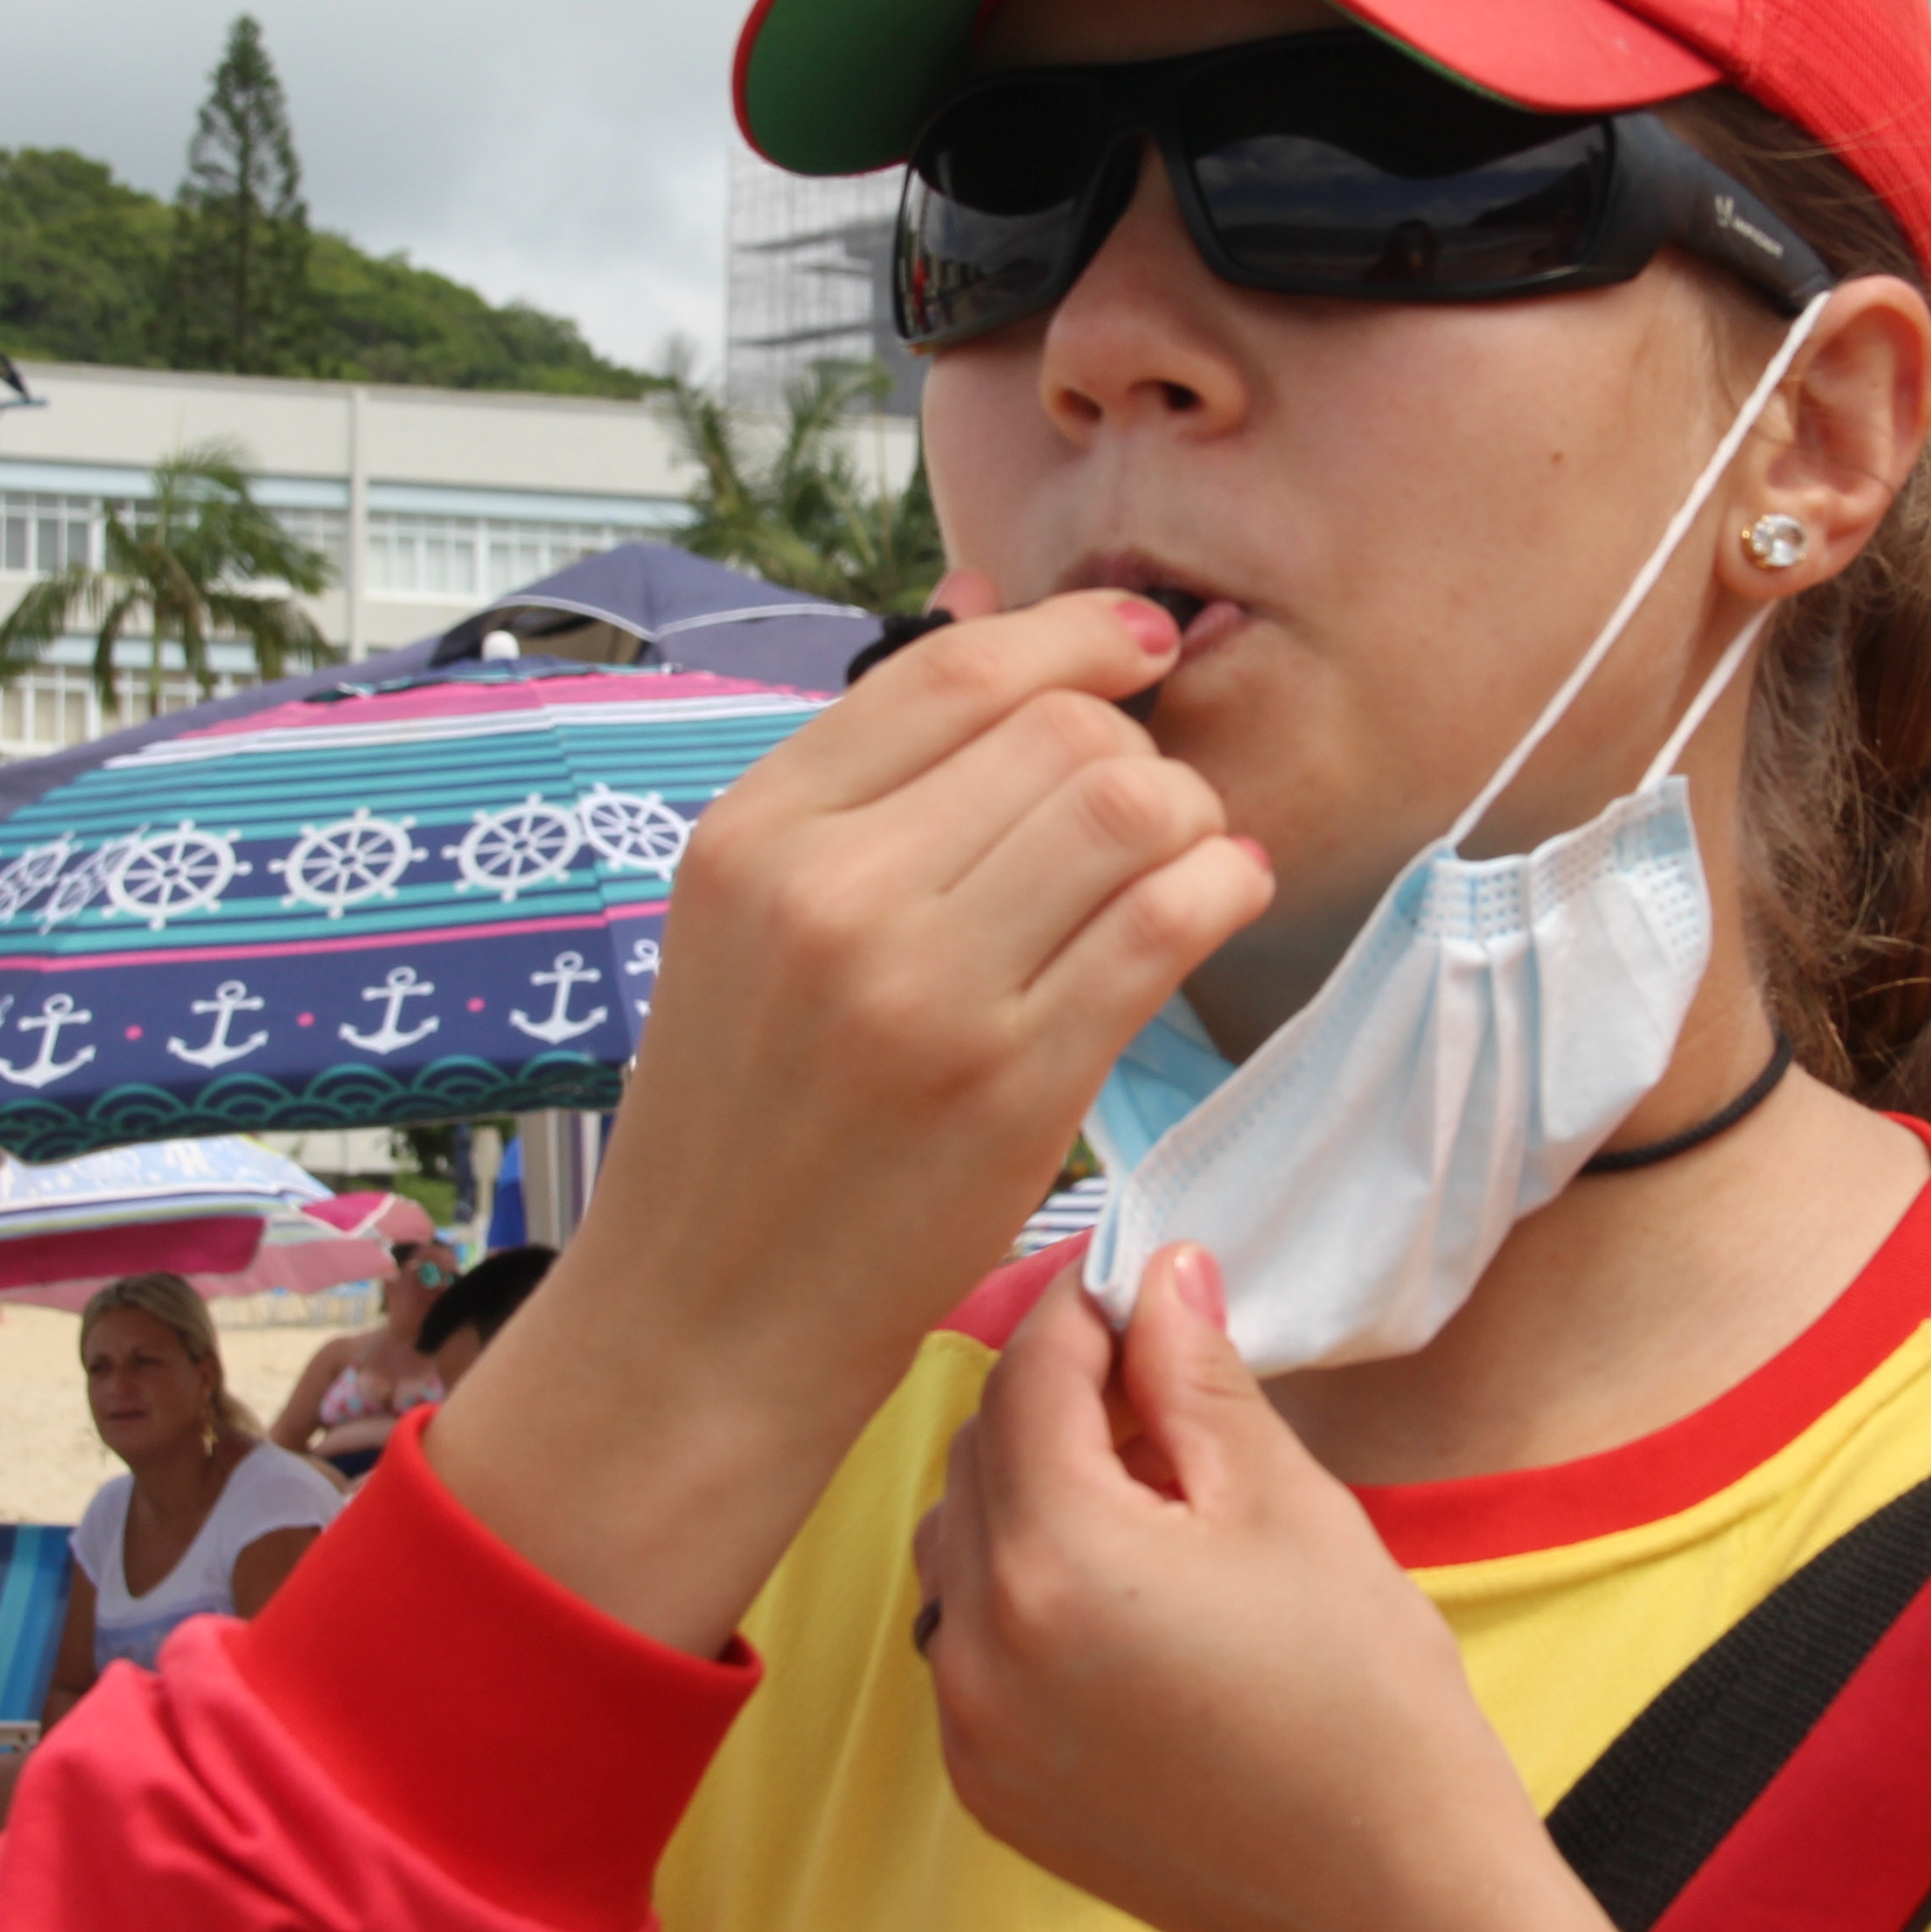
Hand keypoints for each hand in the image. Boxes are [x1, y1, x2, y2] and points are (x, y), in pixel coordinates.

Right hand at [429, 582, 1273, 1654]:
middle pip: (1060, 731)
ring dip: (1190, 818)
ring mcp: (924, 988)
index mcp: (755, 833)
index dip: (1073, 635)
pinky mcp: (1013, 1081)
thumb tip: (999, 615)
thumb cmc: (746, 1114)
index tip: (1138, 643)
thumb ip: (867, 781)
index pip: (951, 670)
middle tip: (1148, 807)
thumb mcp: (750, 918)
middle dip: (1138, 747)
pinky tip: (1217, 900)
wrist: (710, 1316)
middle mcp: (831, 892)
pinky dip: (1220, 888)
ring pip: (1127, 809)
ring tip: (1185, 859)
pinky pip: (1161, 924)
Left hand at [913, 1254, 1698, 1931]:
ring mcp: (971, 1730)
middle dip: (1056, 1397)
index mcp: (1055, 1559)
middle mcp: (978, 1645)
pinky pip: (965, 1646)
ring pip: (957, 1549)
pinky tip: (1124, 1593)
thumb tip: (1162, 1275)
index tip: (1134, 1273)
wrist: (1394, 1908)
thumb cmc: (1367, 1701)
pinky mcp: (989, 1790)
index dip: (1084, 1304)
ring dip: (1027, 1491)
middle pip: (980, 1454)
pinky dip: (1020, 1591)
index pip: (1030, 1374)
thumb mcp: (1288, 1507)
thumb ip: (1199, 1379)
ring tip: (1148, 1491)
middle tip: (1159, 1379)